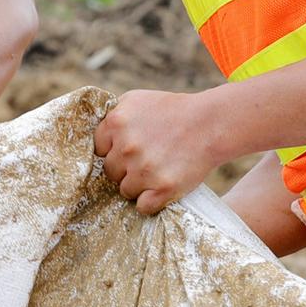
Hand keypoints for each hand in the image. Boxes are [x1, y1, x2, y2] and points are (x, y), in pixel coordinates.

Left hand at [95, 88, 224, 213]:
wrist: (210, 123)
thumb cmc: (172, 110)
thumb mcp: (136, 100)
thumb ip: (112, 116)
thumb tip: (95, 139)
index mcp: (116, 123)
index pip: (98, 151)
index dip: (113, 151)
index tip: (128, 150)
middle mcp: (126, 148)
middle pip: (110, 173)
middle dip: (125, 169)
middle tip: (146, 160)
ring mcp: (143, 170)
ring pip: (125, 191)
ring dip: (138, 185)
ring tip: (157, 171)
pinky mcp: (162, 189)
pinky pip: (142, 206)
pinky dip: (151, 201)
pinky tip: (162, 187)